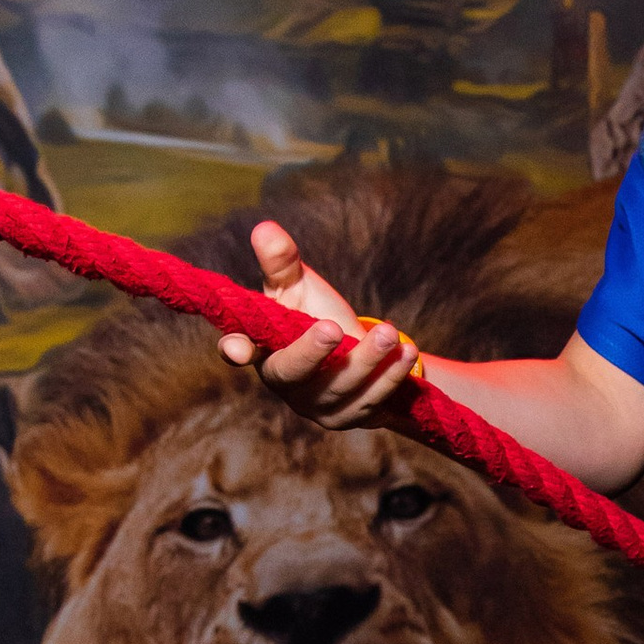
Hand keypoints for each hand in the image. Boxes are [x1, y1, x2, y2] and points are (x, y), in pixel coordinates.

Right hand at [216, 219, 419, 430]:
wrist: (360, 353)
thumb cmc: (315, 315)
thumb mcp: (297, 287)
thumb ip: (281, 262)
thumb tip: (265, 228)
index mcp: (263, 349)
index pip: (240, 350)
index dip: (236, 349)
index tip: (237, 348)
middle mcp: (286, 384)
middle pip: (292, 373)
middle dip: (311, 352)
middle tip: (333, 328)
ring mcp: (319, 405)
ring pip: (340, 387)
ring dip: (366, 360)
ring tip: (388, 332)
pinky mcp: (352, 416)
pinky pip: (372, 400)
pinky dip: (390, 376)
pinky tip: (406, 351)